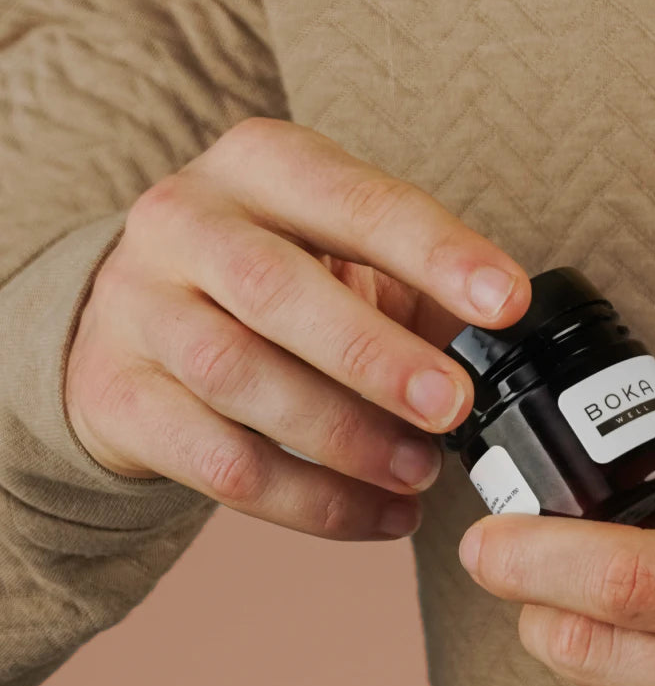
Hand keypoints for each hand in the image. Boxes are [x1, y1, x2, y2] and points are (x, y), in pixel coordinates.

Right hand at [65, 117, 529, 539]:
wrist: (133, 323)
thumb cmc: (269, 285)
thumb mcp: (338, 257)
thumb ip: (415, 292)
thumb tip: (501, 351)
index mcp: (259, 168)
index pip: (352, 200)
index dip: (434, 251)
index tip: (506, 302)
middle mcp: (185, 223)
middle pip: (276, 289)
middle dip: (376, 357)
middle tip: (453, 407)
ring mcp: (139, 311)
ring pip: (239, 379)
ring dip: (346, 439)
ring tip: (420, 473)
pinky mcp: (117, 399)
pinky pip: (222, 465)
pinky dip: (314, 503)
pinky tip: (380, 517)